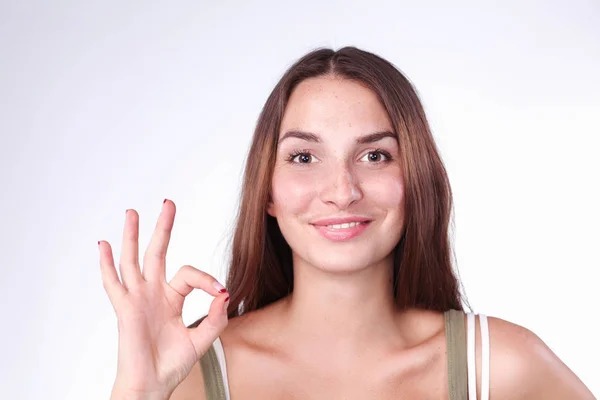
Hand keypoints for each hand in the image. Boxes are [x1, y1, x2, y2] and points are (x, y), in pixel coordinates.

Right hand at [98, 199, 228, 398]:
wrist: (153, 384)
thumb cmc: (172, 364)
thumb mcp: (202, 338)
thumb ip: (216, 317)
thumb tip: (224, 293)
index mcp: (172, 298)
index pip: (190, 274)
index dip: (207, 279)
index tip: (219, 292)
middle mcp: (153, 293)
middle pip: (157, 252)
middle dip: (163, 227)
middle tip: (168, 203)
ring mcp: (138, 299)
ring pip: (133, 260)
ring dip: (132, 236)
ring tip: (132, 212)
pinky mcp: (125, 309)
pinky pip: (113, 283)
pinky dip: (106, 264)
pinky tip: (103, 244)